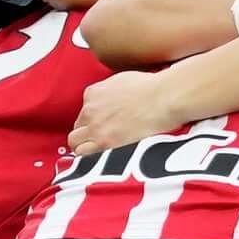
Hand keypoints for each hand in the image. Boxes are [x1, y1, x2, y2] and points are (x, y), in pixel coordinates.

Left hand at [70, 67, 195, 154]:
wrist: (164, 98)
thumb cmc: (153, 88)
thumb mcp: (124, 80)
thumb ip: (110, 91)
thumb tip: (114, 100)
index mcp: (93, 93)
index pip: (84, 110)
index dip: (95, 119)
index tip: (107, 124)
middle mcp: (89, 109)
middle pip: (78, 126)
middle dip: (88, 132)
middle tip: (105, 138)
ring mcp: (95, 126)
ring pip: (75, 141)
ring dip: (86, 145)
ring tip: (102, 150)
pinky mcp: (104, 142)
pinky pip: (83, 154)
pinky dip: (90, 156)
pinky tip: (102, 157)